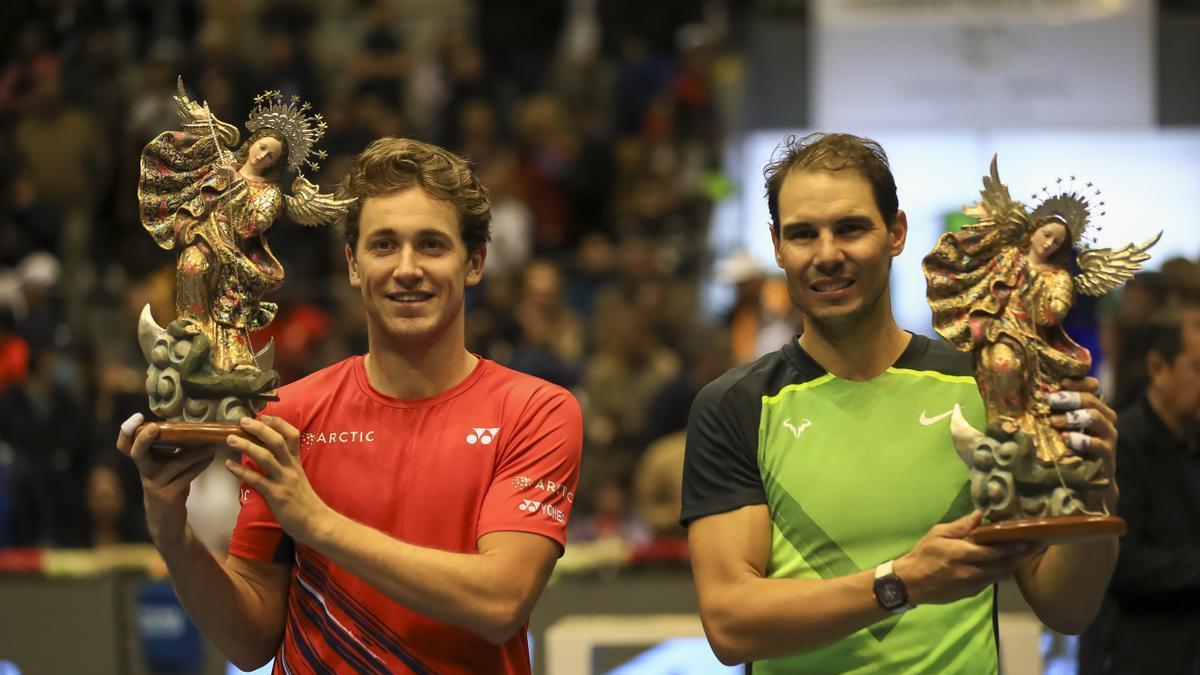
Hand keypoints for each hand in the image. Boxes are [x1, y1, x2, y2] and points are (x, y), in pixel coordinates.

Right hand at [115, 413, 214, 549]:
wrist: (167, 522)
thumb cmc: (170, 487)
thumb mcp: (166, 468)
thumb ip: (171, 451)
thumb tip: (191, 426)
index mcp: (144, 462)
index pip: (125, 446)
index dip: (127, 432)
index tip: (138, 418)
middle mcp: (145, 472)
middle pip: (138, 453)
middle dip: (144, 439)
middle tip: (156, 427)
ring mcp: (154, 485)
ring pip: (174, 463)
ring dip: (195, 453)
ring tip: (211, 445)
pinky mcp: (168, 496)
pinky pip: (186, 477)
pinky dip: (200, 466)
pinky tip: (210, 458)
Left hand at [223, 415, 332, 541]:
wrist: (316, 523)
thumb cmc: (305, 502)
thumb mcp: (298, 479)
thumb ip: (286, 466)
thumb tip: (269, 456)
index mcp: (296, 463)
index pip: (292, 435)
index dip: (278, 423)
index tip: (263, 417)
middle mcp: (291, 468)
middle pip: (277, 441)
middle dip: (259, 429)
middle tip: (243, 421)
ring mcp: (283, 481)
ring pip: (265, 457)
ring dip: (246, 445)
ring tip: (230, 438)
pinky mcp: (276, 495)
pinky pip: (256, 480)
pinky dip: (240, 471)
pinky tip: (229, 465)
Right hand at [893, 511, 1040, 605]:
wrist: (911, 583)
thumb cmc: (923, 554)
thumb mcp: (937, 534)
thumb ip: (960, 526)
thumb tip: (980, 515)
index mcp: (963, 554)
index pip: (994, 551)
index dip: (1013, 546)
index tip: (1028, 539)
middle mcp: (971, 571)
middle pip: (1003, 564)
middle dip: (1021, 555)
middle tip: (1037, 546)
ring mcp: (973, 584)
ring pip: (1000, 575)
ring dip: (1014, 564)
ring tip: (1026, 554)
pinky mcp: (971, 593)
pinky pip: (991, 581)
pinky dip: (1001, 572)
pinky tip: (1006, 565)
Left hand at [1049, 377, 1118, 510]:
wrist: (1085, 486)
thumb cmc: (1065, 451)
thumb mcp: (1056, 428)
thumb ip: (1047, 412)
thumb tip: (1019, 398)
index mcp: (1093, 407)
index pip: (1093, 386)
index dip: (1079, 381)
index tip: (1060, 382)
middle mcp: (1105, 419)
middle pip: (1092, 400)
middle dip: (1071, 398)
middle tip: (1051, 400)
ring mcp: (1108, 437)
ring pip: (1097, 417)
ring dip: (1073, 417)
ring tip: (1054, 421)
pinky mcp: (1107, 455)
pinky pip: (1098, 444)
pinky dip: (1082, 440)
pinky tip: (1066, 440)